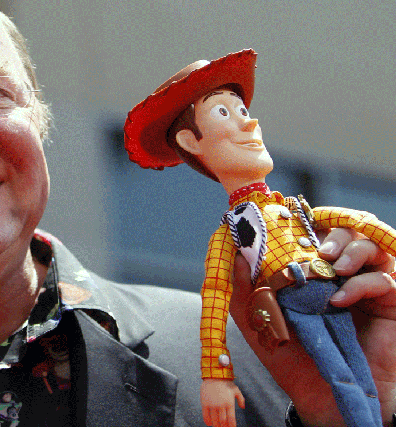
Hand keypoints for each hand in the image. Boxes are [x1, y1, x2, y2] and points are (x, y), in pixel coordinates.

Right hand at [201, 378, 244, 426]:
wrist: (214, 375)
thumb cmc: (226, 382)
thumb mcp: (236, 390)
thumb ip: (241, 399)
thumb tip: (242, 407)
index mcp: (230, 403)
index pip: (231, 420)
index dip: (231, 426)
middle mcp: (221, 405)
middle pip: (223, 422)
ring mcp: (212, 405)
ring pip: (214, 420)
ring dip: (216, 425)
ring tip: (217, 426)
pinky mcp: (204, 403)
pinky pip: (205, 415)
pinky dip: (207, 421)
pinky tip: (209, 424)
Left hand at [229, 227, 395, 425]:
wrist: (321, 397)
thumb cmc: (292, 358)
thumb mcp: (258, 322)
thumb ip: (244, 290)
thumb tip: (237, 256)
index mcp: (311, 271)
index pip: (314, 231)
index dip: (305, 221)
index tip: (289, 221)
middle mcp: (340, 273)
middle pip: (346, 229)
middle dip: (332, 231)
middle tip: (318, 248)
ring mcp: (366, 286)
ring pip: (371, 244)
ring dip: (351, 248)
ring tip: (332, 265)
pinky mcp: (389, 304)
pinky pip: (385, 280)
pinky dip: (361, 283)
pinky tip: (339, 300)